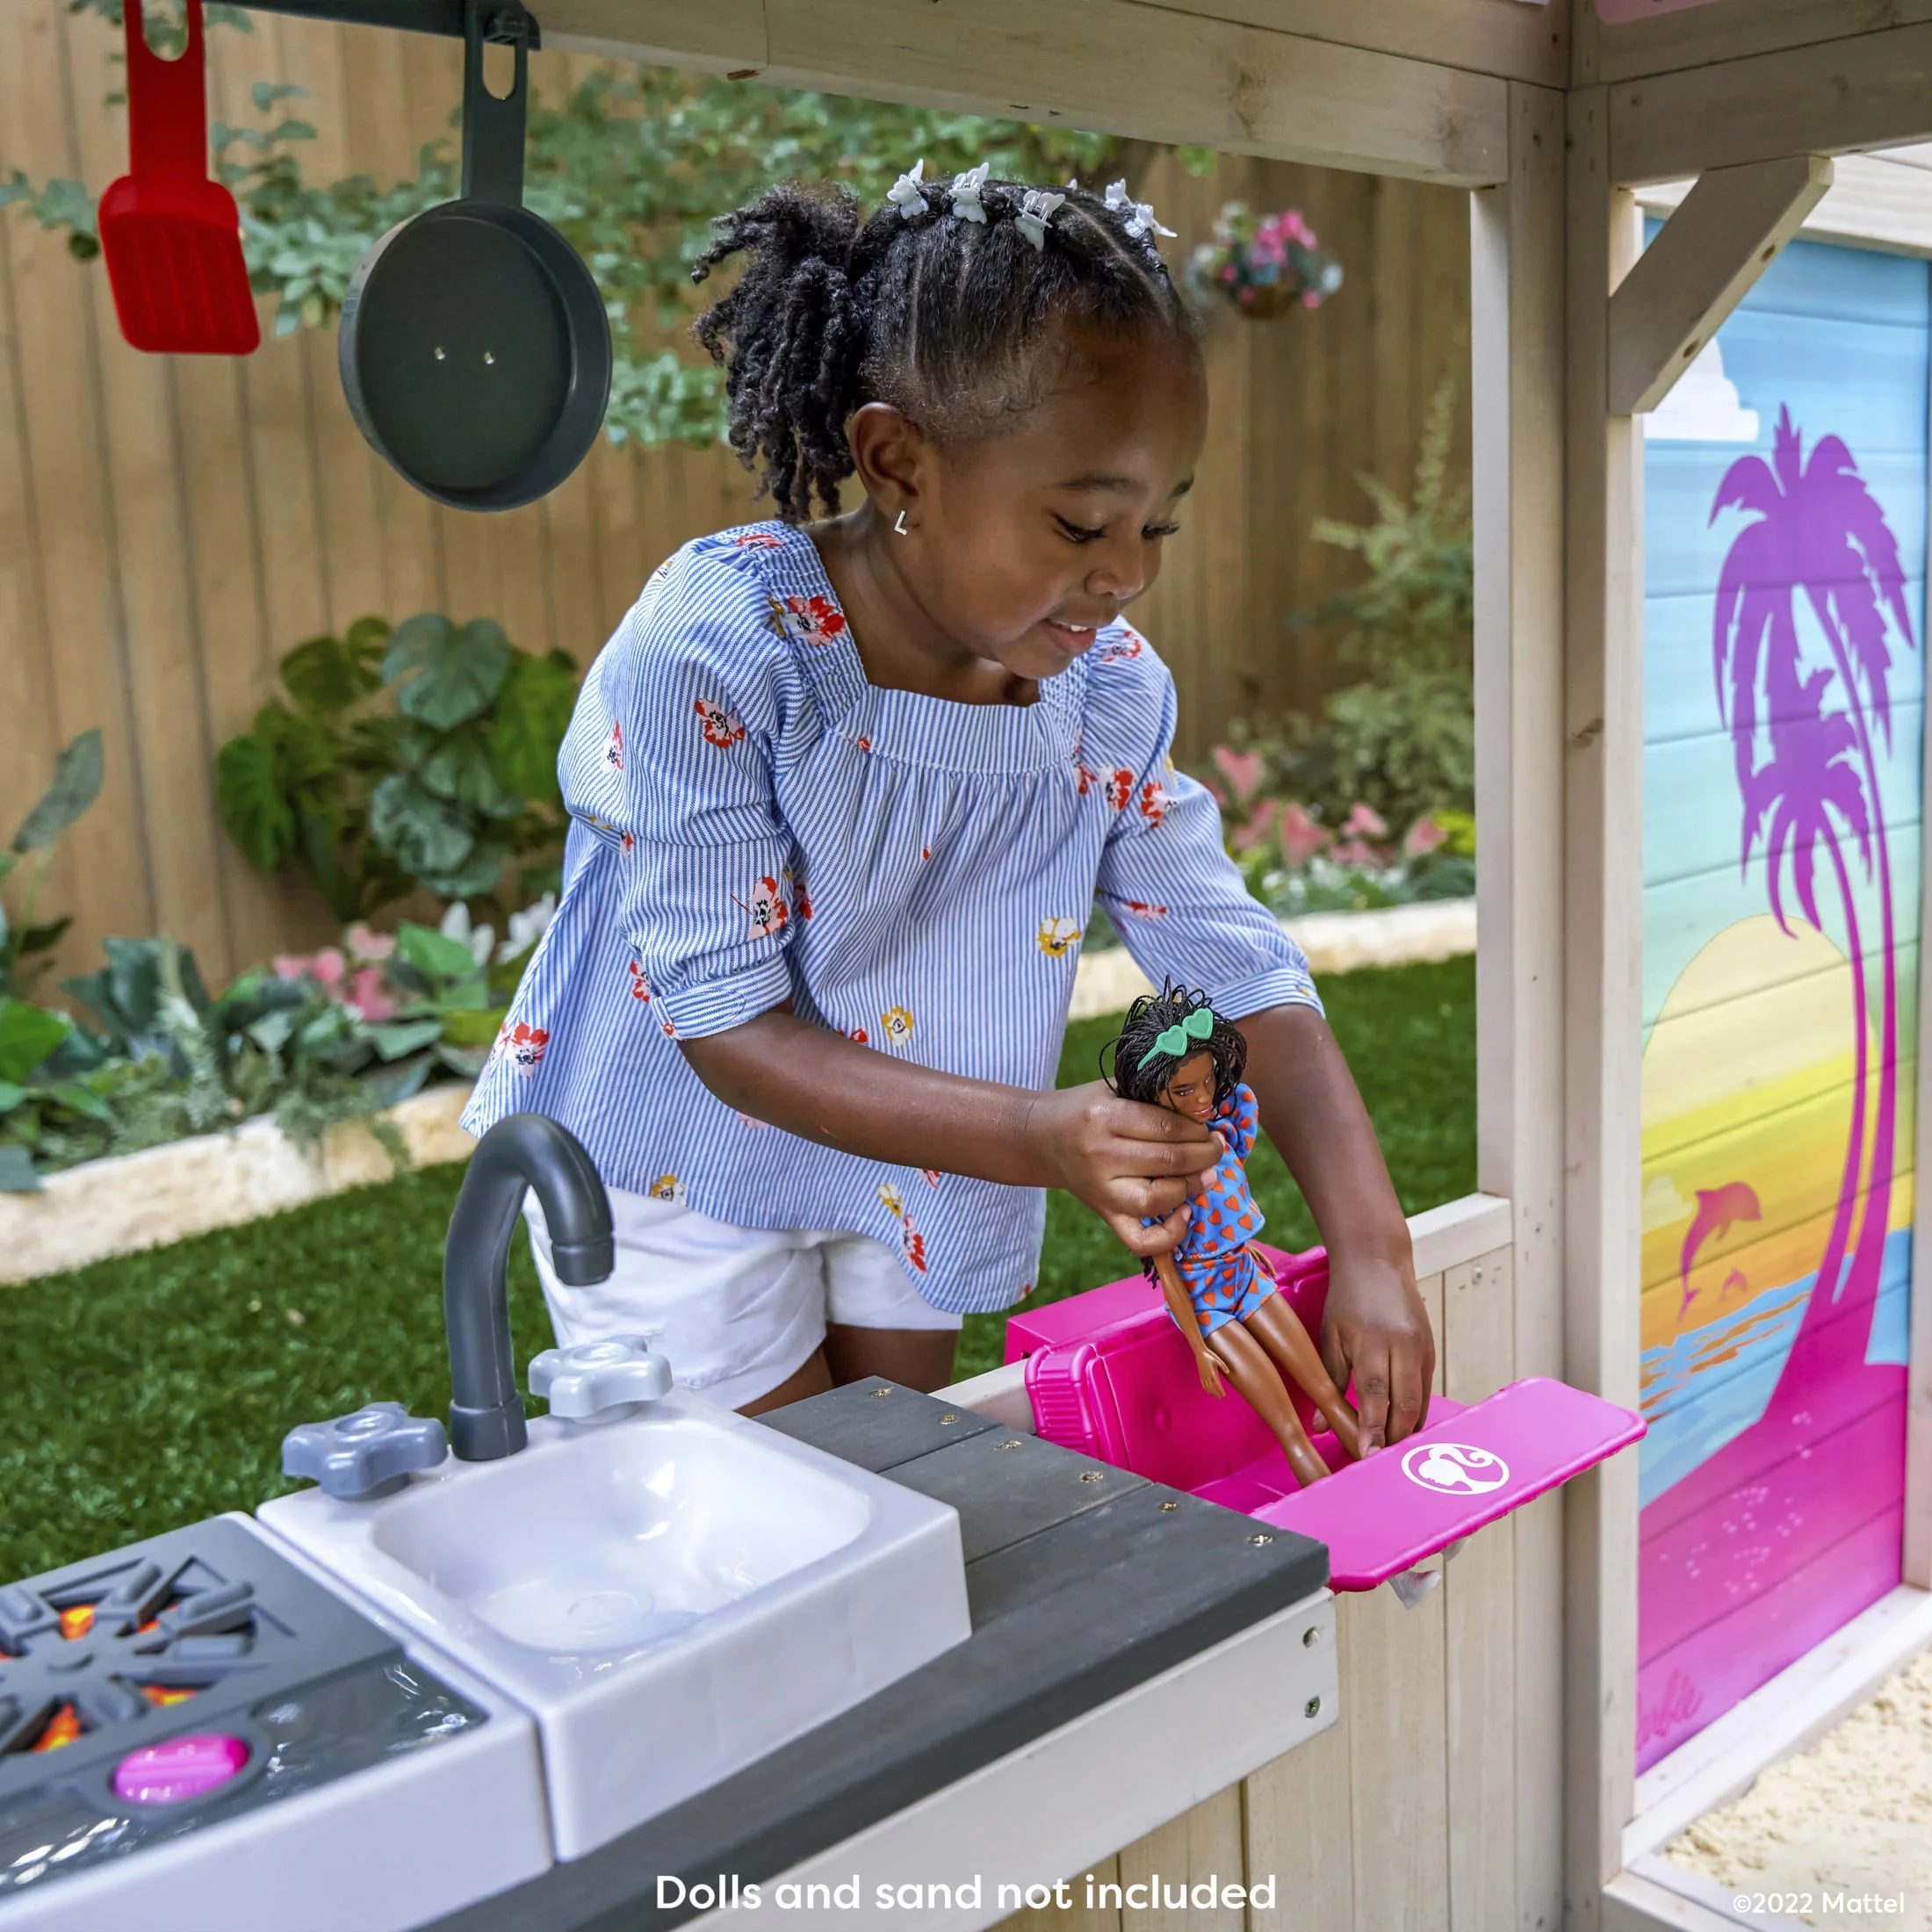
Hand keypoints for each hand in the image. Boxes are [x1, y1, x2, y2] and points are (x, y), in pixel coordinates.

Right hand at [1022, 1082, 1221, 1257]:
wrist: (1043, 1138)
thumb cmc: (1085, 1108)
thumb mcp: (1114, 1089)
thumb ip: (1154, 1097)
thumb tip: (1204, 1112)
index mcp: (1104, 1117)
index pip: (1165, 1126)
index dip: (1197, 1128)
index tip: (1209, 1126)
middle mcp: (1100, 1156)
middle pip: (1168, 1161)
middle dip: (1205, 1155)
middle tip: (1216, 1147)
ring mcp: (1102, 1191)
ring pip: (1157, 1199)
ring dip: (1192, 1187)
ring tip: (1206, 1175)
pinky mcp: (1105, 1214)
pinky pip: (1140, 1240)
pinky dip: (1170, 1235)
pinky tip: (1185, 1213)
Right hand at [1196, 1348, 1225, 1397]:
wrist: (1200, 1353)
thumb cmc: (1210, 1356)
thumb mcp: (1218, 1360)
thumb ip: (1223, 1366)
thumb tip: (1228, 1372)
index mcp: (1212, 1373)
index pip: (1217, 1384)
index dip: (1220, 1390)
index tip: (1223, 1395)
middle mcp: (1207, 1376)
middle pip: (1211, 1388)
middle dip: (1216, 1393)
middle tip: (1220, 1397)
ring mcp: (1203, 1376)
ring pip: (1207, 1387)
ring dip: (1211, 1392)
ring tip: (1215, 1396)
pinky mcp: (1200, 1375)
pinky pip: (1203, 1384)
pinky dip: (1206, 1389)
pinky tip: (1208, 1391)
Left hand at [1319, 1248, 1434, 1453]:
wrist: (1378, 1262)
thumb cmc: (1346, 1300)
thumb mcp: (1329, 1335)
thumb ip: (1328, 1380)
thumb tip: (1320, 1427)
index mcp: (1373, 1341)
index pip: (1374, 1394)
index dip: (1372, 1429)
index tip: (1367, 1457)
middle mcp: (1403, 1346)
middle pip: (1404, 1405)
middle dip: (1394, 1440)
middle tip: (1379, 1468)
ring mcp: (1422, 1349)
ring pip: (1420, 1403)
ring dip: (1407, 1432)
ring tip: (1389, 1457)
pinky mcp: (1431, 1351)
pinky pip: (1425, 1392)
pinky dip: (1414, 1415)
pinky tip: (1401, 1432)